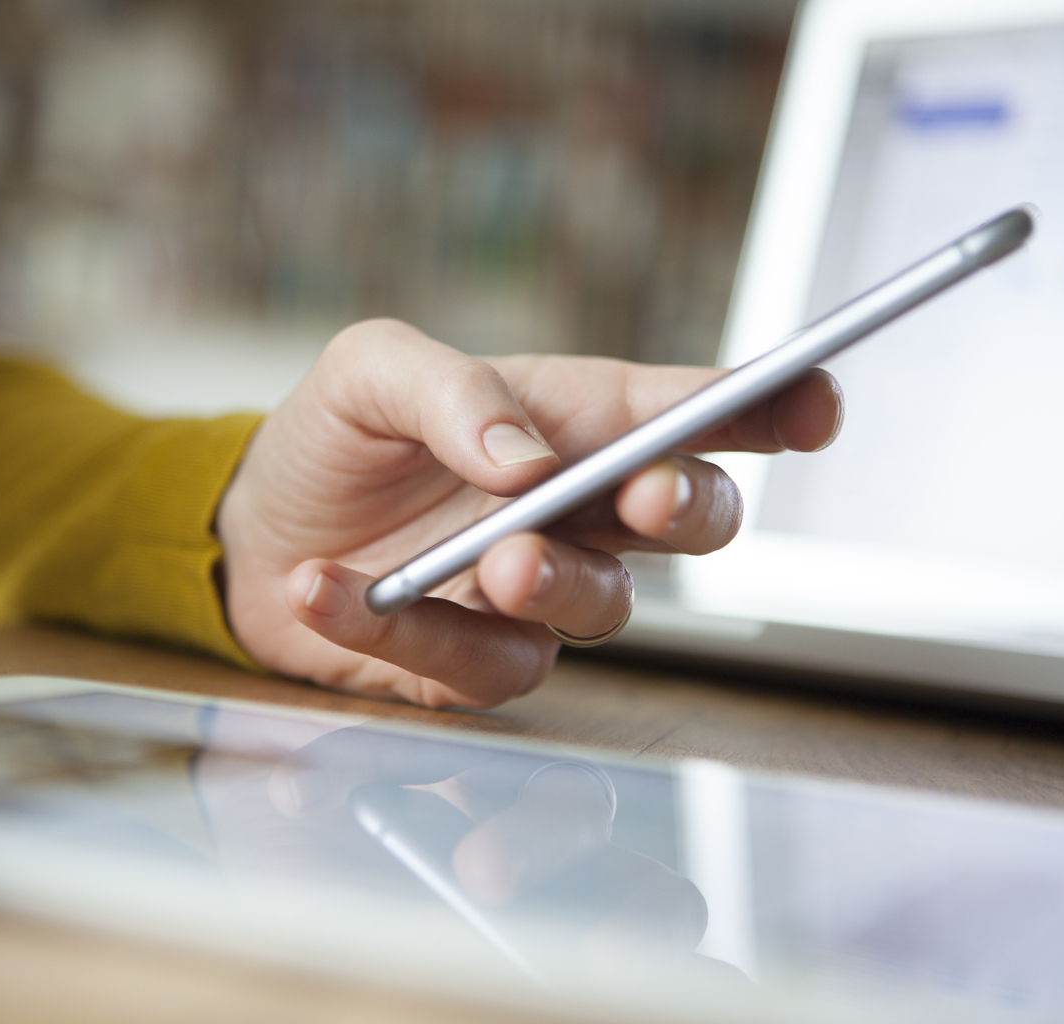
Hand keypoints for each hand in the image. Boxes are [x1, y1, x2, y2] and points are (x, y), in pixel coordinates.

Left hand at [217, 318, 841, 707]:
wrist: (249, 531)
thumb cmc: (331, 439)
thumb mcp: (368, 373)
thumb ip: (451, 392)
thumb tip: (528, 460)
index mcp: (571, 423)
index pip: (692, 415)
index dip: (770, 409)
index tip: (815, 405)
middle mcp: (576, 516)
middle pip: (691, 521)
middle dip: (689, 505)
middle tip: (646, 492)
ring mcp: (533, 596)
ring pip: (605, 609)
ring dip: (559, 581)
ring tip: (496, 559)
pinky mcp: (474, 664)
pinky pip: (477, 666)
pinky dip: (401, 631)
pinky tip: (325, 589)